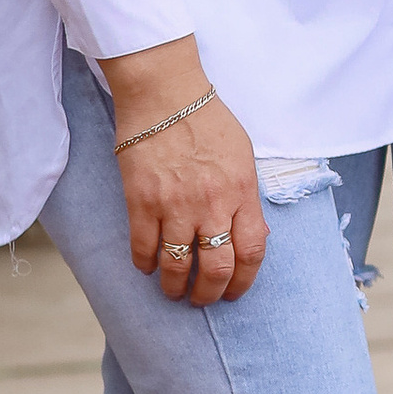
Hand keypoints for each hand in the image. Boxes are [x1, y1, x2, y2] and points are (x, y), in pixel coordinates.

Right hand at [105, 43, 266, 303]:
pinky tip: (147, 267)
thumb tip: (248, 235)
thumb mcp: (243, 158)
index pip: (251, 253)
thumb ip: (246, 198)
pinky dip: (145, 264)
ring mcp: (175, 205)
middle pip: (216, 268)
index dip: (243, 281)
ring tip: (173, 291)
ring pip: (176, 265)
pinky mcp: (141, 201)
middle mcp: (211, 205)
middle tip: (202, 299)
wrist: (165, 94)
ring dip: (175, 286)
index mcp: (242, 193)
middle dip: (209, 293)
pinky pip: (143, 247)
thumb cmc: (207, 121)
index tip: (234, 292)